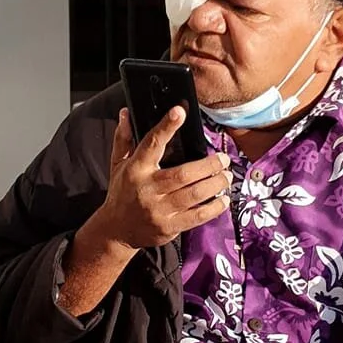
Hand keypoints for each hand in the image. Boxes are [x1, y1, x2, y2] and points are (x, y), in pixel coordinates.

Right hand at [98, 107, 230, 252]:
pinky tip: (223, 200)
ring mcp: (159, 210)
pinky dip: (214, 207)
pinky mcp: (169, 227)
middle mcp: (147, 189)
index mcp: (136, 169)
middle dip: (209, 165)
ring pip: (195, 194)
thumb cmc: (121, 193)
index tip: (179, 111)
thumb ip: (124, 139)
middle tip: (223, 159)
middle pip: (184, 173)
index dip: (166, 127)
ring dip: (216, 183)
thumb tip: (126, 114)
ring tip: (226, 176)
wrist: (116, 231)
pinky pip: (197, 216)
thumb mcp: (118, 165)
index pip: (152, 144)